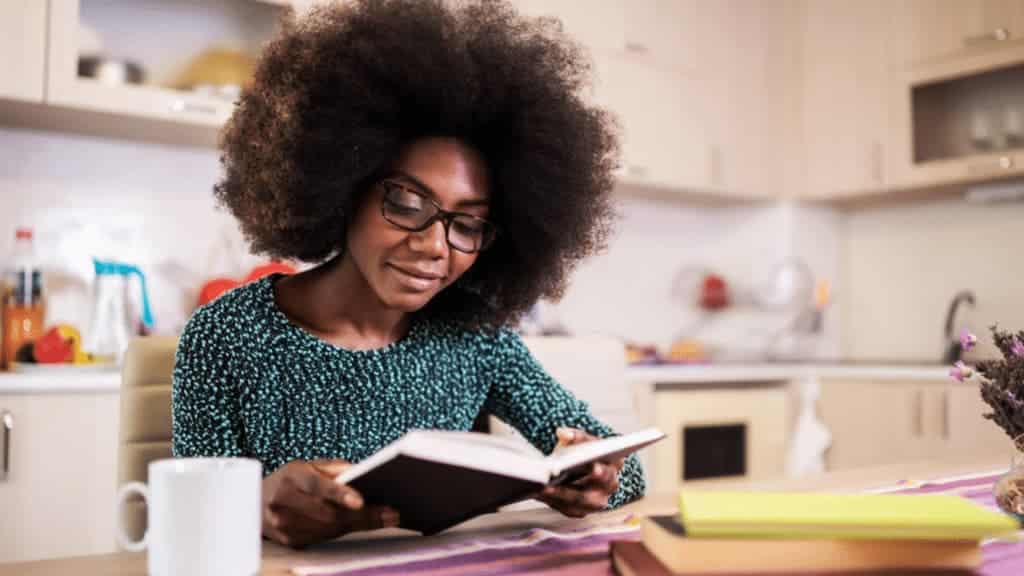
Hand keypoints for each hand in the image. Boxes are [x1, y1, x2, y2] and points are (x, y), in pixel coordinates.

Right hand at [261, 459, 399, 547]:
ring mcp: (284, 525)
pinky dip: (345, 530)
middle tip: (391, 512)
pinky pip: (325, 538)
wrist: (255, 503)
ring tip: (386, 517)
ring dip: (360, 524)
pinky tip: (363, 523)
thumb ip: (335, 468)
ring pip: (330, 529)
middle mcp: (284, 501)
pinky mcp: (289, 541)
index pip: (317, 486)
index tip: (360, 501)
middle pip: (329, 513)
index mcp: (291, 476)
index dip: (339, 494)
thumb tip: (363, 473)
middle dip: (363, 515)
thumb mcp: (309, 465)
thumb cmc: (291, 480)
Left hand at [536, 428, 623, 517]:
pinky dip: (553, 500)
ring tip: (543, 487)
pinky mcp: (581, 511)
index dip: (602, 467)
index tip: (593, 468)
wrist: (575, 467)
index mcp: (615, 462)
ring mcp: (598, 501)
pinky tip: (538, 492)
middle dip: (581, 481)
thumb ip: (573, 435)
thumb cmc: (579, 452)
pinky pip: (568, 508)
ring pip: (581, 501)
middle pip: (597, 487)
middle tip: (559, 479)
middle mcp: (611, 484)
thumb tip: (563, 433)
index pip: (610, 463)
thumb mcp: (577, 439)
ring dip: (561, 494)